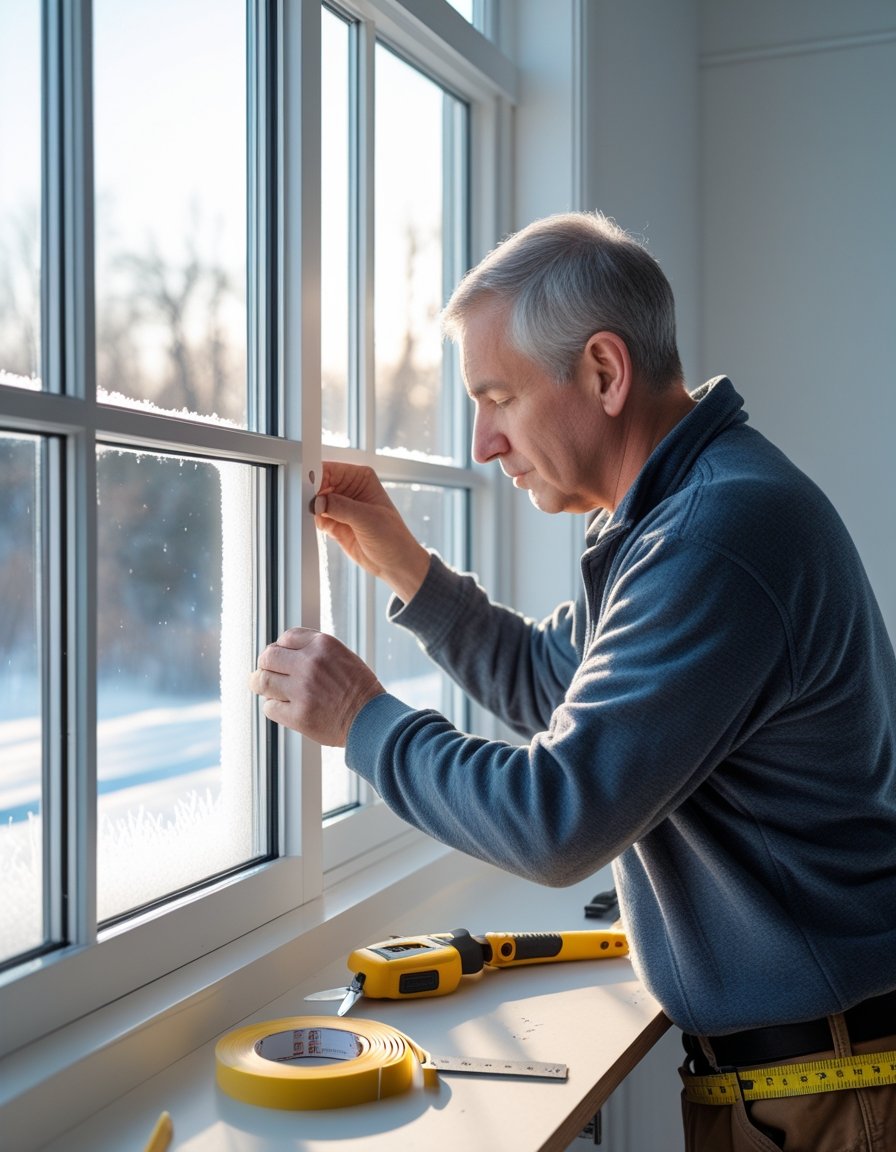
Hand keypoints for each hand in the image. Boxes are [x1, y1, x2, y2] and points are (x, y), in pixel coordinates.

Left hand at [249, 628, 384, 745]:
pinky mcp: (297, 715)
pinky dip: (273, 707)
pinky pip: (269, 707)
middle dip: (266, 665)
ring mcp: (302, 690)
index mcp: (323, 645)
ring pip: (262, 681)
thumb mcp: (343, 656)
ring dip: (262, 685)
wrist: (372, 720)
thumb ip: (315, 651)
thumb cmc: (359, 689)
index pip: (286, 637)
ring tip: (267, 690)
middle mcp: (310, 664)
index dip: (281, 647)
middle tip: (269, 673)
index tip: (282, 658)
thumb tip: (283, 651)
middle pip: (268, 657)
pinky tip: (284, 708)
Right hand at [312, 462, 430, 603]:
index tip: (308, 487)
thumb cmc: (392, 537)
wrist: (394, 564)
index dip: (317, 476)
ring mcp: (340, 507)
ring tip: (324, 520)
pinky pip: (317, 518)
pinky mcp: (334, 523)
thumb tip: (318, 501)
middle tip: (312, 507)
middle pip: (319, 484)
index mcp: (360, 478)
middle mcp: (349, 489)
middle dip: (312, 495)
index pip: (331, 470)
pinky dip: (316, 523)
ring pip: (316, 502)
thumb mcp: (368, 519)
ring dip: (314, 510)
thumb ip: (341, 507)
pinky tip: (327, 529)